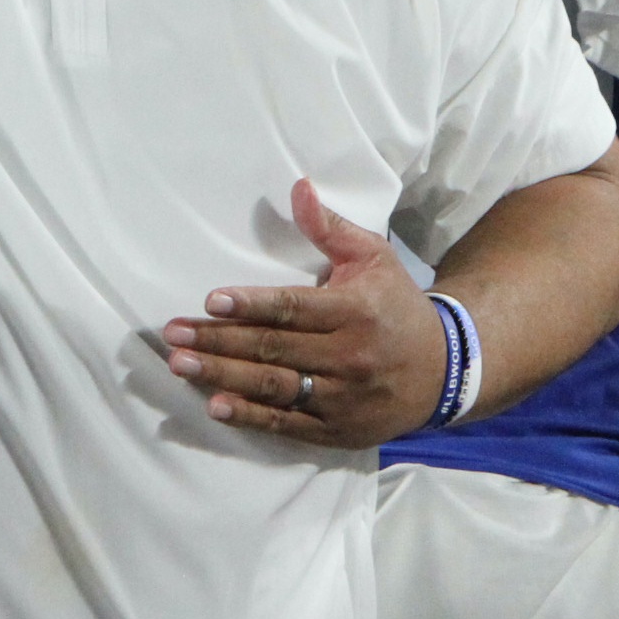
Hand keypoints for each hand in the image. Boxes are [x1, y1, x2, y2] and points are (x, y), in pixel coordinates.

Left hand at [163, 180, 442, 446]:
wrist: (446, 371)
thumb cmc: (396, 305)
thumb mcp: (374, 258)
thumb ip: (330, 228)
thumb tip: (298, 186)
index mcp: (354, 310)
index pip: (293, 308)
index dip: (250, 306)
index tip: (209, 301)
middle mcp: (349, 356)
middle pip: (274, 348)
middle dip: (218, 341)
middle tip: (173, 334)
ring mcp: (344, 398)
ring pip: (275, 387)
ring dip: (223, 377)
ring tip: (181, 365)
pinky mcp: (339, 431)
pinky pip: (289, 423)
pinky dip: (251, 416)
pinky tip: (216, 405)